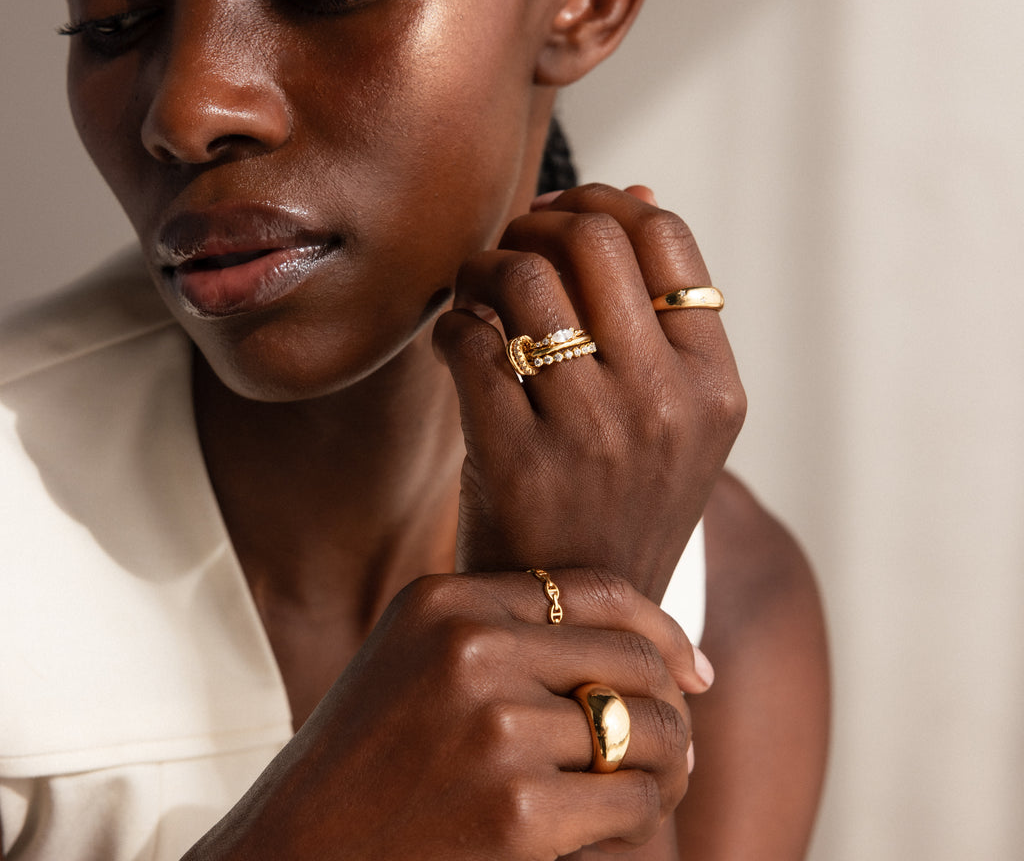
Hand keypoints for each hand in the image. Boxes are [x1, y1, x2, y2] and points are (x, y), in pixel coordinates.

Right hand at [183, 569, 710, 859]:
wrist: (296, 852)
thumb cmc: (369, 756)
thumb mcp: (420, 658)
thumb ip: (507, 629)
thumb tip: (645, 642)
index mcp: (446, 600)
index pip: (598, 589)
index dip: (662, 627)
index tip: (694, 668)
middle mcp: (469, 649)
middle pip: (630, 658)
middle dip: (673, 704)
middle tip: (681, 742)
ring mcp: (492, 730)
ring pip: (643, 731)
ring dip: (668, 763)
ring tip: (661, 781)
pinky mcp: (514, 815)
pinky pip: (630, 801)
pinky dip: (642, 816)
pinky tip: (622, 826)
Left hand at [434, 184, 744, 599]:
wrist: (576, 612)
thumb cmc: (619, 501)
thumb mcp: (674, 416)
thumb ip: (661, 310)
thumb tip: (635, 189)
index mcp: (713, 385)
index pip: (666, 237)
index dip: (603, 205)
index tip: (564, 220)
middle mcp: (664, 403)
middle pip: (591, 239)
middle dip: (536, 223)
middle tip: (512, 249)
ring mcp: (592, 432)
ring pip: (523, 276)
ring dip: (483, 265)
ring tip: (475, 290)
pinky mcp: (516, 458)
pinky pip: (468, 339)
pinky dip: (451, 325)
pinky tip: (456, 344)